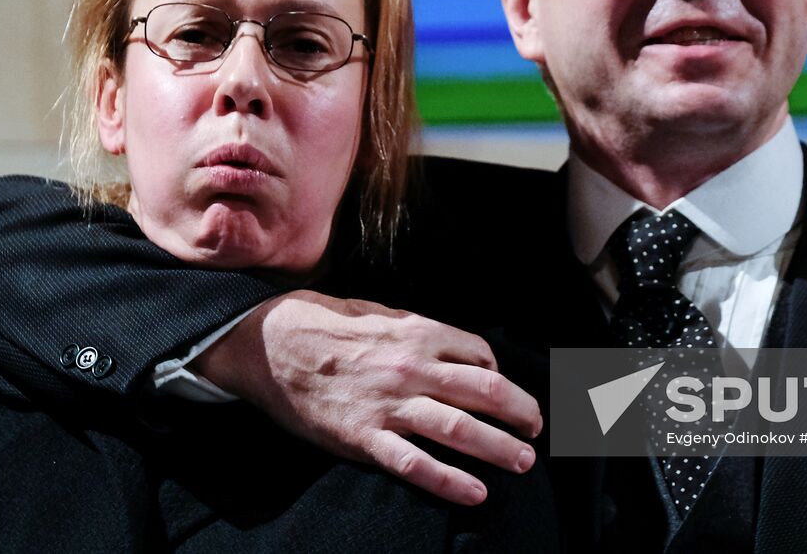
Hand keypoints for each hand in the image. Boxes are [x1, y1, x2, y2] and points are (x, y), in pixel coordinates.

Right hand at [191, 290, 542, 504]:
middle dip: (520, 413)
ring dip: (500, 448)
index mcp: (418, 332)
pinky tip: (476, 492)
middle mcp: (412, 368)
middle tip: (536, 428)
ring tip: (523, 461)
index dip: (501, 376)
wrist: (269, 342)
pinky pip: (416, 464)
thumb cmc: (325, 324)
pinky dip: (450, 481)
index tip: (505, 393)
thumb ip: (420, 332)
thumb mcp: (380, 313)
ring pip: (460, 429)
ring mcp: (389, 405)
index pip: (481, 356)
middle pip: (485, 392)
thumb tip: (459, 351)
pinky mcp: (364, 437)